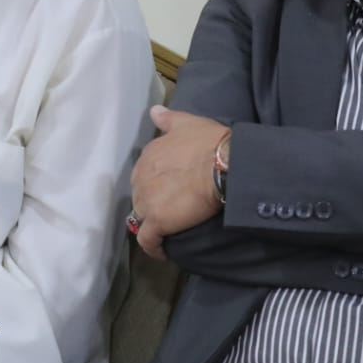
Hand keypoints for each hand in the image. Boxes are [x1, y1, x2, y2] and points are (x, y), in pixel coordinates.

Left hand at [130, 106, 229, 259]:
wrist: (223, 164)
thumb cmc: (209, 142)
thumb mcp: (187, 123)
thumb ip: (168, 119)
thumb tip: (154, 111)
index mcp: (148, 155)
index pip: (144, 173)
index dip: (155, 182)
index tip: (168, 189)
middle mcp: (140, 178)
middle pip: (140, 195)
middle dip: (151, 203)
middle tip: (171, 210)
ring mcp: (146, 202)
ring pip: (141, 218)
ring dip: (151, 224)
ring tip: (167, 230)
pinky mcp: (156, 223)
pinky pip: (147, 240)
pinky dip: (153, 247)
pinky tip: (161, 251)